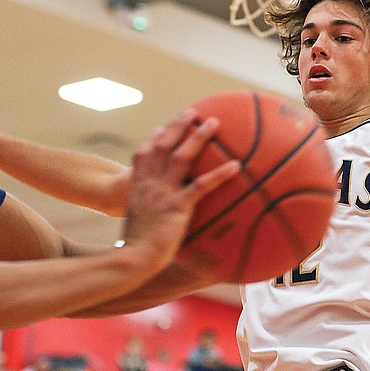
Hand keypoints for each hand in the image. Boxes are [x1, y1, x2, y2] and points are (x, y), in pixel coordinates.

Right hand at [121, 109, 238, 271]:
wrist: (133, 258)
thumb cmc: (136, 248)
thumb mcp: (136, 224)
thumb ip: (146, 214)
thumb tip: (156, 219)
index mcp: (137, 187)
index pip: (142, 155)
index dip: (151, 138)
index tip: (159, 128)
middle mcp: (149, 184)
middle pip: (163, 146)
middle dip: (177, 126)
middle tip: (192, 112)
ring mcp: (162, 193)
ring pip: (182, 157)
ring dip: (199, 137)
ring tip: (214, 123)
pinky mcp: (176, 206)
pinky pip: (201, 185)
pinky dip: (220, 174)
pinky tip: (236, 166)